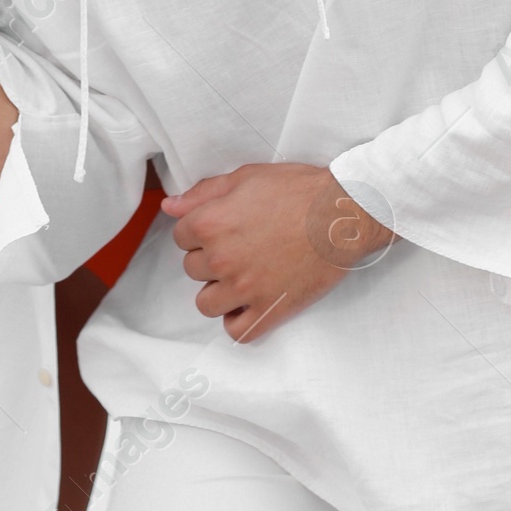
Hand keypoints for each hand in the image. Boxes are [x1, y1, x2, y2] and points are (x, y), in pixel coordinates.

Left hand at [162, 164, 394, 342]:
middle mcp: (222, 259)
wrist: (342, 214)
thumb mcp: (245, 177)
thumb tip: (169, 207)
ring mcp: (245, 289)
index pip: (181, 236)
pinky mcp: (270, 311)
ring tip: (241, 276)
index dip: (199, 229)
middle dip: (209, 257)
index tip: (221, 226)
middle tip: (239, 246)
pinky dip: (238, 321)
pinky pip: (237, 332)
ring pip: (206, 303)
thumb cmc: (296, 190)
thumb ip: (202, 194)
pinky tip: (248, 304)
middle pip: (192, 269)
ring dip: (218, 291)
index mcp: (211, 223)